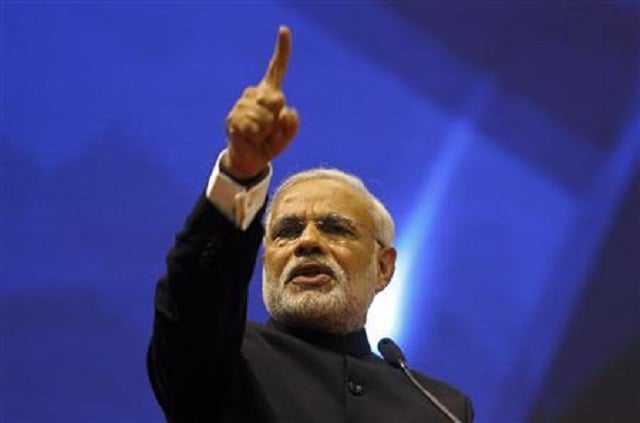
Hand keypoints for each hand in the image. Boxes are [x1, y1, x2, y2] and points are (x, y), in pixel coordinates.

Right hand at [223, 26, 299, 179]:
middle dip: (278, 119)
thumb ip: (292, 125)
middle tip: (269, 131)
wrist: (250, 160)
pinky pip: (252, 126)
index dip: (282, 50)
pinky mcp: (233, 118)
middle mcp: (254, 94)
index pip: (276, 69)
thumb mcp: (287, 136)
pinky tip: (250, 138)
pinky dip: (256, 136)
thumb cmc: (269, 144)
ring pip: (264, 116)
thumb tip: (284, 111)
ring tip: (259, 136)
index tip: (284, 29)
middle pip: (277, 99)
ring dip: (266, 131)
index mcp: (269, 94)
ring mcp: (241, 105)